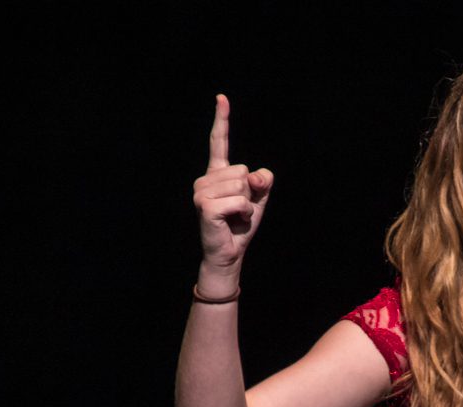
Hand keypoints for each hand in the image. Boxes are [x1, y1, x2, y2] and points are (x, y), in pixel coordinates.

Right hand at [192, 94, 273, 289]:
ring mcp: (201, 192)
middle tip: (238, 210)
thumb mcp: (258, 199)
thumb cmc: (240, 226)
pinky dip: (244, 213)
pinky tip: (232, 222)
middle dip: (250, 192)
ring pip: (241, 185)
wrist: (229, 253)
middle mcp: (204, 179)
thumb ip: (262, 182)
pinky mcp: (205, 206)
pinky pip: (239, 201)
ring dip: (247, 205)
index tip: (221, 97)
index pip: (219, 142)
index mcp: (216, 174)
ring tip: (234, 216)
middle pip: (242, 170)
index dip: (221, 120)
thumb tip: (257, 176)